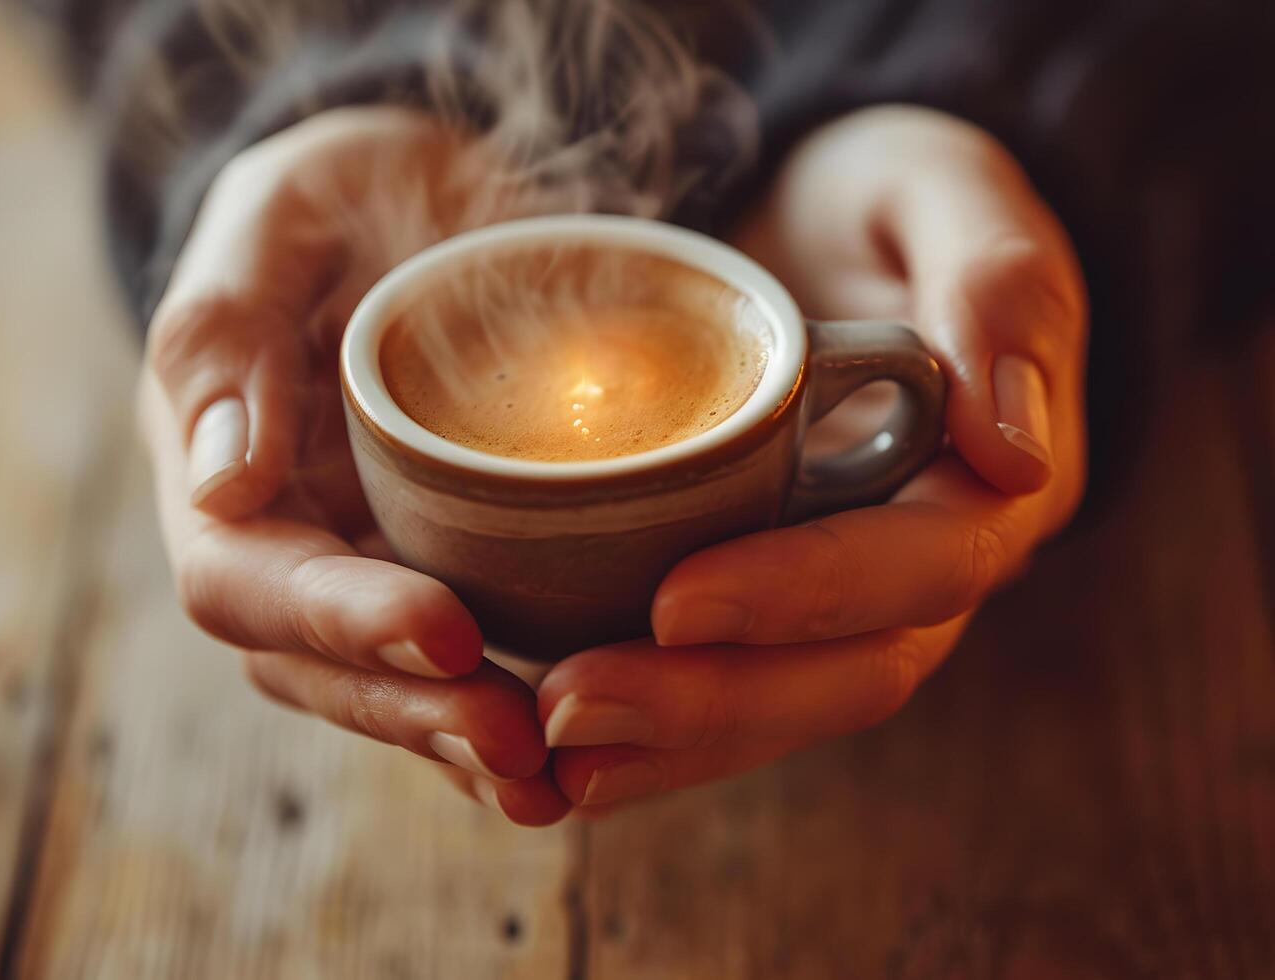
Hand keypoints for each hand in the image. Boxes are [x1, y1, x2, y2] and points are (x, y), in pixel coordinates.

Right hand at [141, 106, 567, 824]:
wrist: (420, 208)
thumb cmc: (343, 198)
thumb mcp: (280, 214)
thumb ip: (230, 330)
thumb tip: (219, 484)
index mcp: (226, 471)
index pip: (253, 579)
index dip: (342, 617)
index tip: (448, 627)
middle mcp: (288, 542)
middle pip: (323, 666)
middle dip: (416, 709)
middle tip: (517, 739)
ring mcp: (364, 568)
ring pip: (390, 690)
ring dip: (462, 741)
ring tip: (549, 781)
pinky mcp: (439, 571)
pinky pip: (456, 669)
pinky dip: (504, 717)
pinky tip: (566, 758)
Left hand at [539, 106, 1087, 811]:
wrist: (830, 236)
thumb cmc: (889, 205)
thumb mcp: (947, 195)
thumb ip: (996, 289)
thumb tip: (1010, 451)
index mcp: (995, 485)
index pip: (922, 566)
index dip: (807, 592)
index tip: (677, 599)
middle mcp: (933, 567)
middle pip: (848, 671)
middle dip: (715, 701)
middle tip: (574, 702)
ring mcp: (857, 599)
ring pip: (786, 705)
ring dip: (672, 742)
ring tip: (556, 753)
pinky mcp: (782, 603)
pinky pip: (734, 686)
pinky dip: (658, 732)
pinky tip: (568, 752)